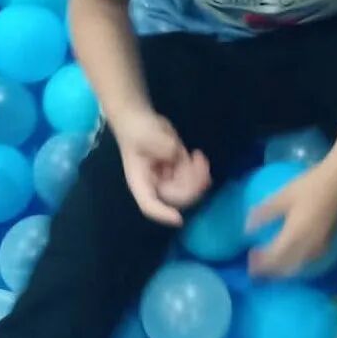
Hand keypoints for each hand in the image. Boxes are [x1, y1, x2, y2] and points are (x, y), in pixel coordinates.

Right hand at [114, 109, 210, 226]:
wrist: (139, 119)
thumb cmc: (136, 128)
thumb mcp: (146, 135)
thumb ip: (162, 146)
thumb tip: (176, 155)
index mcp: (140, 181)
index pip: (149, 204)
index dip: (163, 213)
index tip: (178, 219)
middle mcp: (154, 185)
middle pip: (176, 198)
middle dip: (191, 186)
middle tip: (199, 164)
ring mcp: (167, 179)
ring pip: (188, 190)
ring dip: (198, 177)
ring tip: (199, 157)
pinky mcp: (177, 170)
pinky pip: (193, 179)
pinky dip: (200, 170)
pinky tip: (198, 156)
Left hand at [246, 163, 336, 277]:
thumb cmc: (308, 187)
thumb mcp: (282, 197)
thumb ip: (264, 213)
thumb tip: (247, 228)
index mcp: (294, 236)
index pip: (273, 259)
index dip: (259, 263)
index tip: (249, 258)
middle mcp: (307, 247)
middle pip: (284, 269)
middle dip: (269, 270)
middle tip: (256, 265)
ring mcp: (319, 247)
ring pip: (297, 267)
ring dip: (282, 270)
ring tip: (270, 263)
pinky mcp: (327, 244)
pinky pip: (308, 262)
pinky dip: (295, 265)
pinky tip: (291, 257)